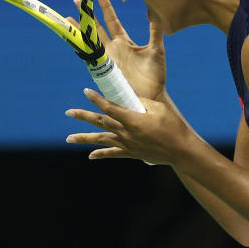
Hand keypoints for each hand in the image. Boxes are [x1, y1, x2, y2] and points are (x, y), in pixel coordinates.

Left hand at [65, 87, 197, 165]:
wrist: (180, 150)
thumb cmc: (172, 126)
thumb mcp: (158, 108)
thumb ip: (140, 102)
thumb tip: (127, 98)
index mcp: (132, 120)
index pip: (110, 107)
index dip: (97, 99)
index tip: (86, 91)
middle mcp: (126, 133)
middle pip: (100, 122)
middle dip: (83, 116)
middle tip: (68, 112)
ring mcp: (127, 144)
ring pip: (101, 139)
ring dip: (84, 138)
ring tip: (69, 138)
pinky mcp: (131, 153)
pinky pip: (113, 154)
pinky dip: (101, 154)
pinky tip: (91, 156)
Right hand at [69, 0, 165, 100]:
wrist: (153, 96)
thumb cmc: (155, 75)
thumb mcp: (156, 49)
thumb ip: (155, 31)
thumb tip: (158, 12)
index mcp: (124, 41)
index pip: (112, 21)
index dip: (106, 8)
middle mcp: (113, 48)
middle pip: (97, 27)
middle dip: (87, 15)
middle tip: (77, 1)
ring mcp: (107, 58)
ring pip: (90, 40)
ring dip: (79, 30)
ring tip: (67, 18)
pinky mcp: (104, 70)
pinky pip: (90, 57)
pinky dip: (81, 48)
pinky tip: (73, 40)